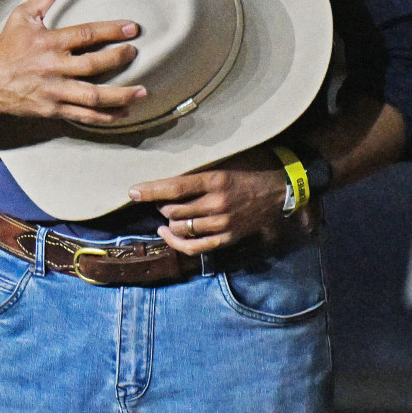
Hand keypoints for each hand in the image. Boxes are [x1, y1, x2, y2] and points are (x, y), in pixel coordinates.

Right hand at [0, 0, 145, 127]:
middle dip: (118, 59)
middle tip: (135, 53)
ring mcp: (53, 91)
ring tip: (142, 91)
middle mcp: (51, 67)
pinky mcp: (52, 109)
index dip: (111, 31)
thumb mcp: (22, 16)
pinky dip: (105, 116)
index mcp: (47, 42)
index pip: (85, 34)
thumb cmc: (6, 46)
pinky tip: (123, 112)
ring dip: (120, 94)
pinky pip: (83, 115)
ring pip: (92, 96)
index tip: (133, 28)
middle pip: (92, 65)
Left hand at [133, 147, 288, 254]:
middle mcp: (218, 204)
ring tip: (166, 213)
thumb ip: (196, 173)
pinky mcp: (227, 238)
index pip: (175, 187)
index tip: (132, 192)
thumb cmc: (247, 172)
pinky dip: (176, 242)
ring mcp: (223, 224)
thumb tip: (163, 178)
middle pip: (173, 210)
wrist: (279, 192)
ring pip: (180, 228)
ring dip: (168, 221)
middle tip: (159, 199)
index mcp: (215, 181)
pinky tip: (167, 233)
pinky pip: (195, 247)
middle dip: (160, 205)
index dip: (150, 190)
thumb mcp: (223, 164)